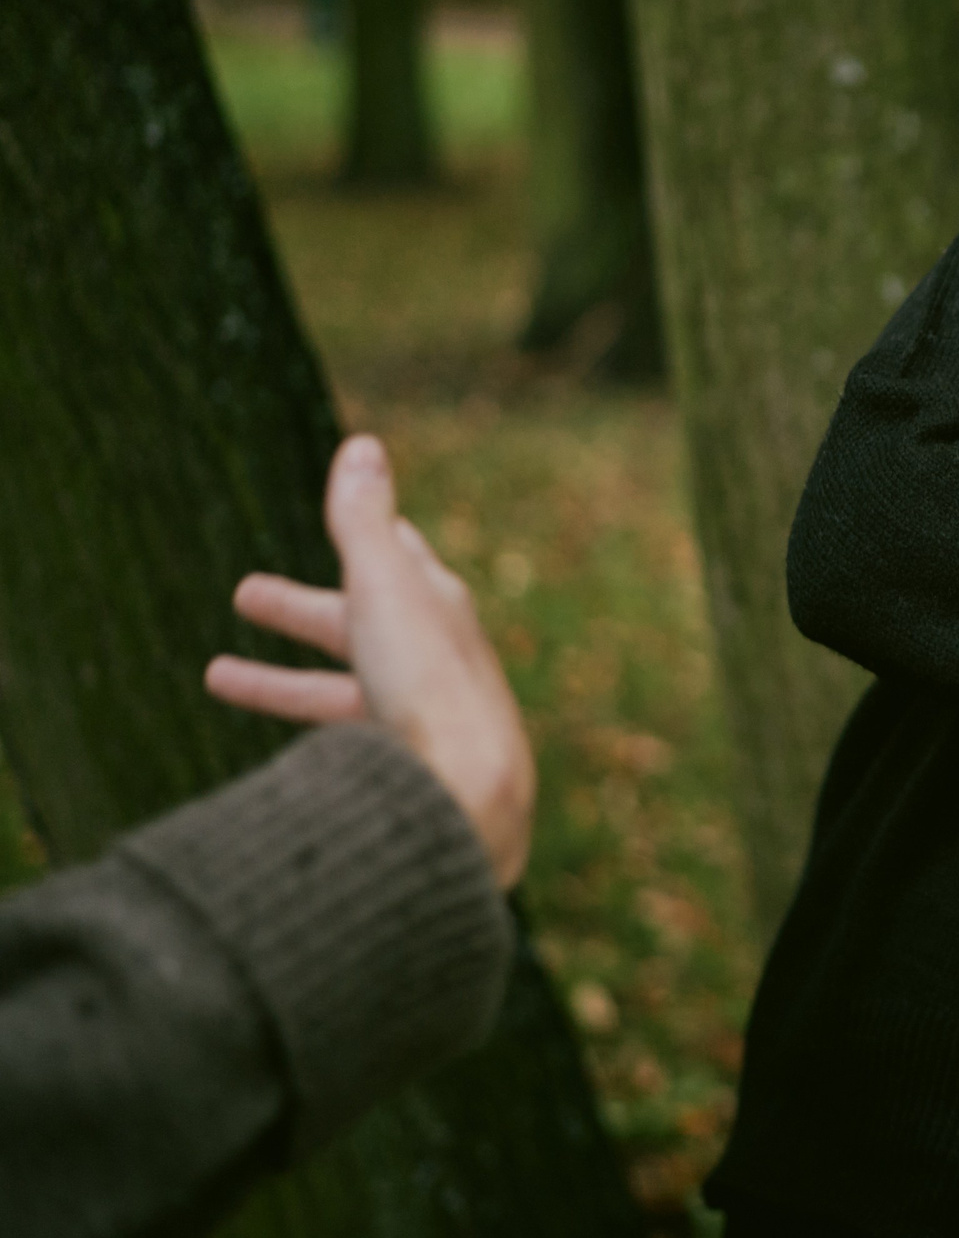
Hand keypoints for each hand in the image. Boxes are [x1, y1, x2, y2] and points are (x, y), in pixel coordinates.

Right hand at [205, 436, 535, 888]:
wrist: (467, 792)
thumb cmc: (428, 681)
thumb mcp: (384, 588)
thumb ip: (363, 522)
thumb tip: (362, 444)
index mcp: (436, 609)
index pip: (398, 561)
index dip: (368, 538)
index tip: (352, 518)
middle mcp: (432, 660)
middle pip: (355, 625)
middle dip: (300, 609)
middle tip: (243, 593)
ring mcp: (415, 716)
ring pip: (335, 689)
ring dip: (275, 679)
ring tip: (212, 674)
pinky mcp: (397, 765)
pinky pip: (336, 742)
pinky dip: (298, 734)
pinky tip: (270, 745)